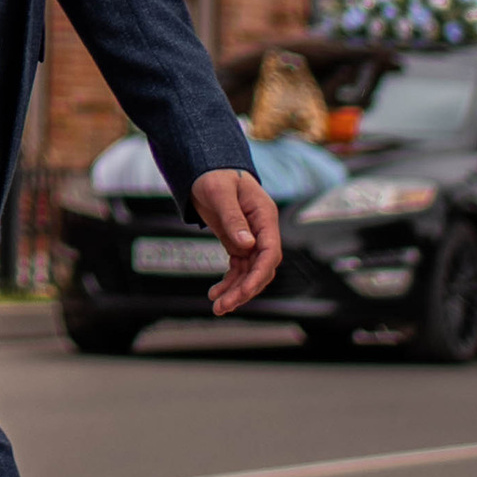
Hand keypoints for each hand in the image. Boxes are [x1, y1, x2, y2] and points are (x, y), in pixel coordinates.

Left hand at [191, 167, 280, 315]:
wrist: (205, 168)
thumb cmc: (214, 175)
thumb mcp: (220, 192)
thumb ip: (233, 217)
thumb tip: (247, 244)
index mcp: (264, 216)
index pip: (270, 252)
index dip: (259, 274)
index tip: (244, 291)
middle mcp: (261, 230)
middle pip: (261, 268)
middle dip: (244, 290)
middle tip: (223, 306)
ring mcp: (251, 238)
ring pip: (249, 273)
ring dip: (236, 291)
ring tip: (218, 307)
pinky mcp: (238, 243)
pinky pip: (238, 269)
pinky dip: (229, 283)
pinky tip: (216, 294)